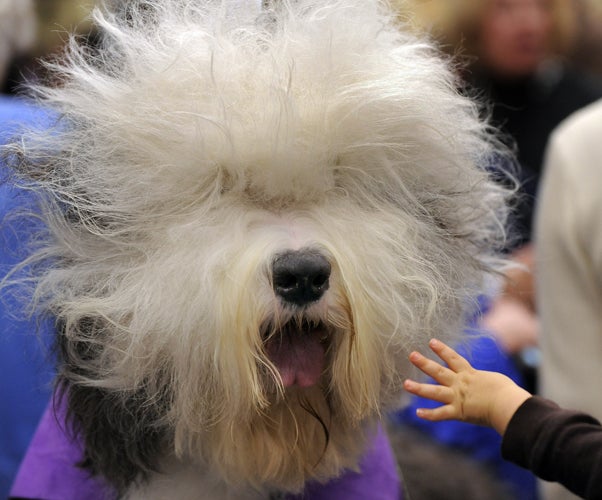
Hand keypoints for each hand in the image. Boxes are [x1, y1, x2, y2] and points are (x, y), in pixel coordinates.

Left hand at [403, 339, 530, 434]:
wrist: (509, 404)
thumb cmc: (508, 393)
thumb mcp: (496, 382)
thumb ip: (488, 383)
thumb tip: (493, 386)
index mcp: (470, 374)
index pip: (453, 358)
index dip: (442, 349)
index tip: (431, 342)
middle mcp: (460, 384)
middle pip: (438, 371)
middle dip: (424, 363)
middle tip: (412, 355)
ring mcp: (458, 397)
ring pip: (434, 392)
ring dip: (419, 388)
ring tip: (406, 384)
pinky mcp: (459, 412)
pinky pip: (441, 414)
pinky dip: (430, 415)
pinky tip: (418, 413)